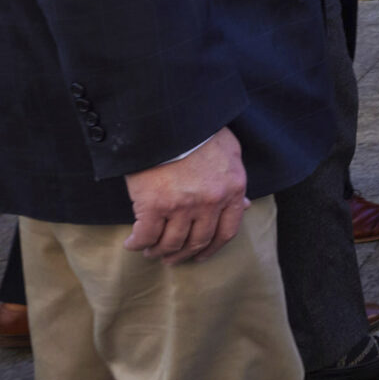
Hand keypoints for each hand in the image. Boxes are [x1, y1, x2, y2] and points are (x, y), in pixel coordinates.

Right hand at [124, 127, 247, 265]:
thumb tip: (245, 205)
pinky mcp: (154, 205)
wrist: (170, 121)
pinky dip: (137, 244)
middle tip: (171, 258)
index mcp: (232, 190)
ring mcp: (183, 206)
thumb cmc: (201, 133)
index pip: (227, 231)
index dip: (212, 248)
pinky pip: (146, 236)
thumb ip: (236, 183)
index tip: (200, 255)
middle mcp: (211, 202)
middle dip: (183, 254)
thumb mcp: (230, 154)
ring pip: (171, 243)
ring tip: (151, 251)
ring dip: (159, 252)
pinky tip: (133, 243)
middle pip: (198, 241)